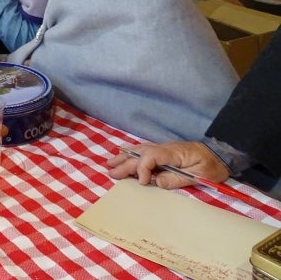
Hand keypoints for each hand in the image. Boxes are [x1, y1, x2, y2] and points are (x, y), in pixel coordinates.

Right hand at [106, 141, 230, 189]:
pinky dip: (131, 153)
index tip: (142, 182)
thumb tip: (155, 182)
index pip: (150, 157)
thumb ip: (176, 179)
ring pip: (139, 150)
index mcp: (173, 153)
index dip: (142, 169)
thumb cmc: (212, 166)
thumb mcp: (200, 176)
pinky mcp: (164, 152)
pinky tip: (124, 155)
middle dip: (125, 164)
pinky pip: (143, 151)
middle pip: (140, 154)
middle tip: (110, 173)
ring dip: (124, 157)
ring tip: (110, 163)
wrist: (221, 154)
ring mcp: (163, 149)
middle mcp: (164, 148)